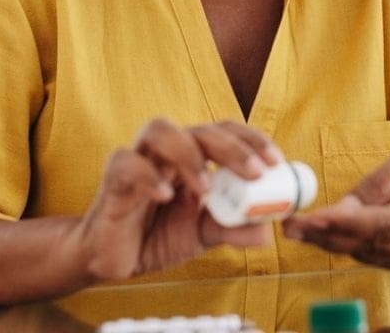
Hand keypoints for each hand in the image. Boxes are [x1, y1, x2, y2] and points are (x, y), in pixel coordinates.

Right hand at [76, 118, 283, 280]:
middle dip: (231, 147)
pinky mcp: (113, 180)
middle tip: (255, 172)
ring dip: (189, 155)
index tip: (275, 162)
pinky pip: (127, 164)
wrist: (114, 259)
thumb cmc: (157, 236)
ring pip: (160, 130)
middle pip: (198, 129)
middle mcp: (167, 152)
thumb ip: (232, 229)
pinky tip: (165, 197)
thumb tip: (266, 232)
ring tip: (206, 188)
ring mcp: (139, 161)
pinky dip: (148, 177)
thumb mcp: (203, 235)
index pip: (224, 131)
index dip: (250, 140)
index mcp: (192, 157)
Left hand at [283, 145, 389, 272]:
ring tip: (297, 227)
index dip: (346, 224)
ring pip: (366, 254)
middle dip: (325, 236)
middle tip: (289, 225)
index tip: (312, 219)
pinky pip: (372, 256)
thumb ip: (380, 184)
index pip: (386, 224)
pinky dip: (346, 245)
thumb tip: (341, 210)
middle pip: (370, 245)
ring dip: (329, 242)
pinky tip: (323, 233)